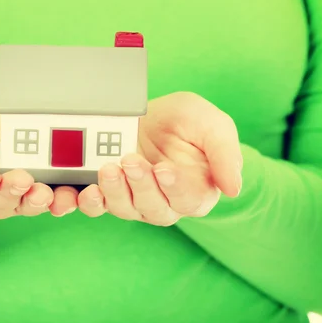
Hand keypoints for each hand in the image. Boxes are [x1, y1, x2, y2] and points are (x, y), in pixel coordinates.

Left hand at [77, 92, 242, 225]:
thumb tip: (234, 189)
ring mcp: (136, 200)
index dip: (176, 188)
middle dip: (141, 186)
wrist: (152, 114)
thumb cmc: (187, 121)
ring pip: (126, 209)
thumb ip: (226, 154)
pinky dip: (91, 203)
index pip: (189, 200)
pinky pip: (99, 207)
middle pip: (155, 209)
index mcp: (198, 191)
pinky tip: (87, 191)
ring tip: (109, 168)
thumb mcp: (212, 125)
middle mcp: (167, 202)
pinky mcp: (110, 193)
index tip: (164, 169)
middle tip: (131, 161)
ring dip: (115, 192)